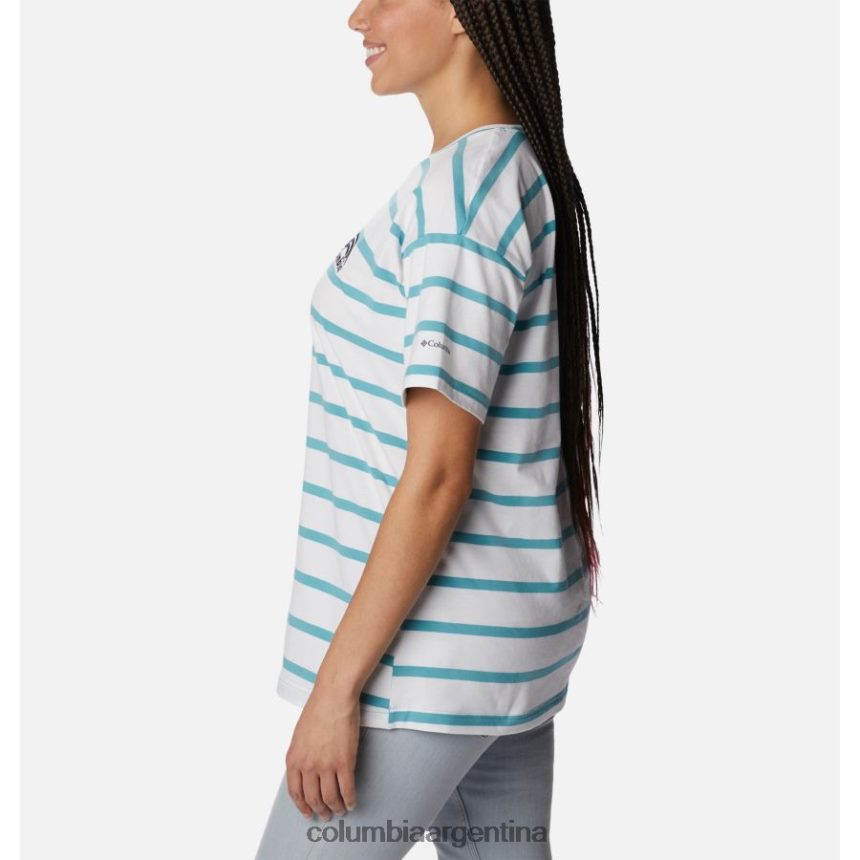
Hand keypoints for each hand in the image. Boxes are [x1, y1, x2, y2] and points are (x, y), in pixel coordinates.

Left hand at [285, 684, 360, 819]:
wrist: (333, 696)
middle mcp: (308, 766)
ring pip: (330, 798)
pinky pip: (347, 789)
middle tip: (326, 815)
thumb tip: (305, 772)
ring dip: (336, 808)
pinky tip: (352, 802)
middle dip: (320, 810)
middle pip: (313, 798)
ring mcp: (326, 765)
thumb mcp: (299, 736)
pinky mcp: (345, 762)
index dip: (302, 806)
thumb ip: (301, 756)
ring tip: (340, 810)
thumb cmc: (318, 710)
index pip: (295, 792)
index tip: (308, 812)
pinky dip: (350, 799)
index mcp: (294, 759)